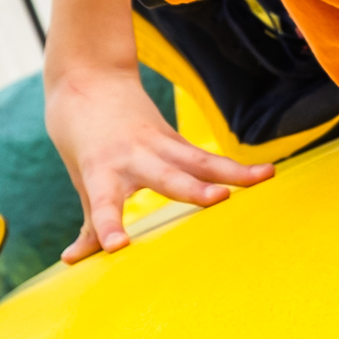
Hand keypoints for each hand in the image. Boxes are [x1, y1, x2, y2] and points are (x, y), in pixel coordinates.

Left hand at [42, 49, 264, 258]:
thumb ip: (88, 223)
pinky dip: (235, 167)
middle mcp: (133, 156)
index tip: (116, 247)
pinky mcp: (175, 138)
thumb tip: (73, 261)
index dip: (109, 225)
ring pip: (200, 161)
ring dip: (233, 173)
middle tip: (219, 201)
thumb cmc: (80, 138)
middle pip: (168, 176)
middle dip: (194, 190)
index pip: (103, 204)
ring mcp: (158, 144)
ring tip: (264, 179)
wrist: (89, 77)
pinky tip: (266, 174)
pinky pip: (208, 158)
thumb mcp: (80, 178)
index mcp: (99, 170)